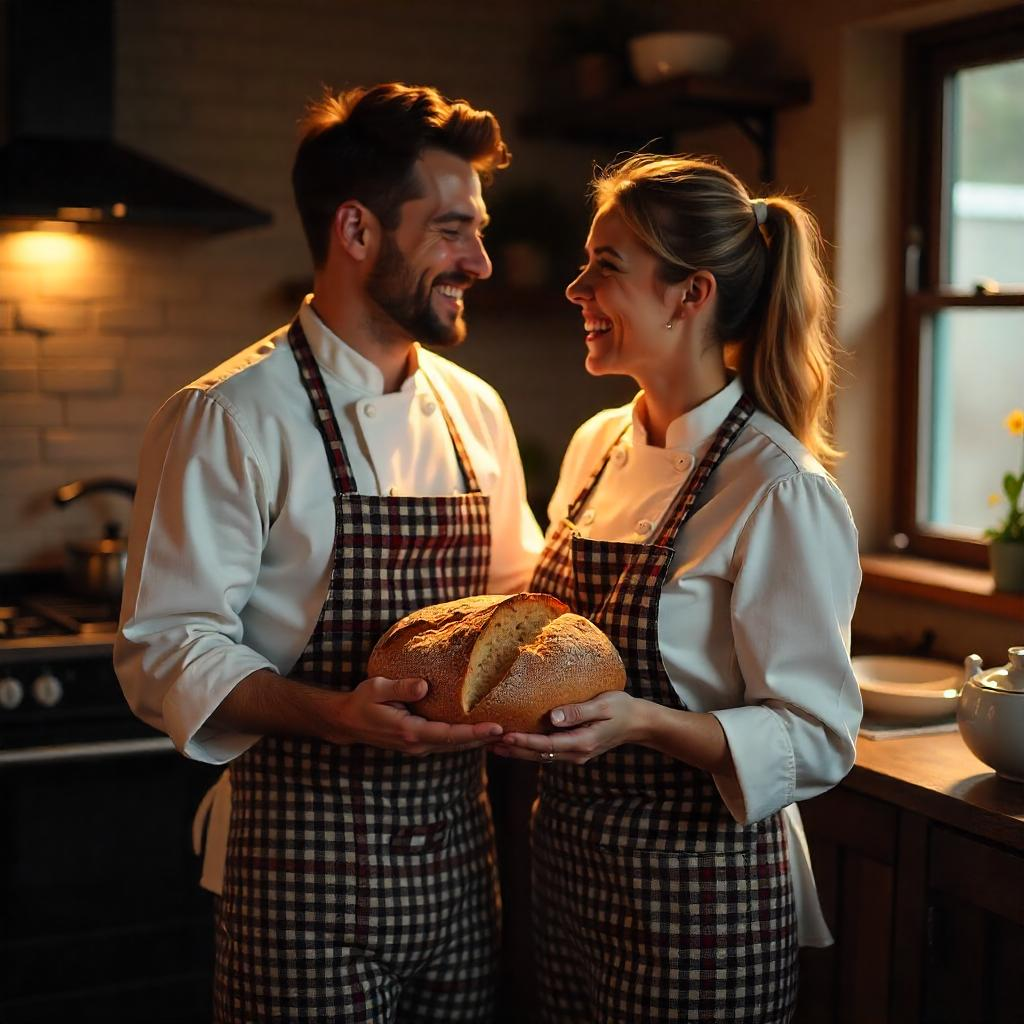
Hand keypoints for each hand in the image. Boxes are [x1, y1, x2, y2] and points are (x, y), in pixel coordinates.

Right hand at [324, 676, 502, 754]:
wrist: (347, 722)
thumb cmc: (362, 701)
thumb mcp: (377, 688)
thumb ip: (401, 688)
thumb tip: (425, 687)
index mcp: (410, 731)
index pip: (449, 734)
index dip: (474, 732)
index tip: (497, 728)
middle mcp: (417, 744)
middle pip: (458, 744)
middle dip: (485, 739)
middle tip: (514, 732)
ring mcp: (419, 747)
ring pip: (455, 746)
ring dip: (478, 742)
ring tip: (506, 734)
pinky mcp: (419, 744)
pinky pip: (447, 743)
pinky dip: (466, 740)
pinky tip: (482, 733)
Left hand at [492, 690, 649, 763]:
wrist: (638, 723)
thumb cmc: (622, 708)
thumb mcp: (604, 705)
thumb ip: (578, 712)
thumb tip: (552, 717)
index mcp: (582, 743)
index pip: (547, 744)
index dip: (524, 741)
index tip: (505, 736)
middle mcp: (576, 753)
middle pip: (539, 754)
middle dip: (513, 749)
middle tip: (487, 743)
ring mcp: (575, 754)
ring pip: (541, 756)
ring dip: (518, 751)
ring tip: (492, 745)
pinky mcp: (574, 750)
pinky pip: (548, 752)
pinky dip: (529, 748)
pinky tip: (515, 743)